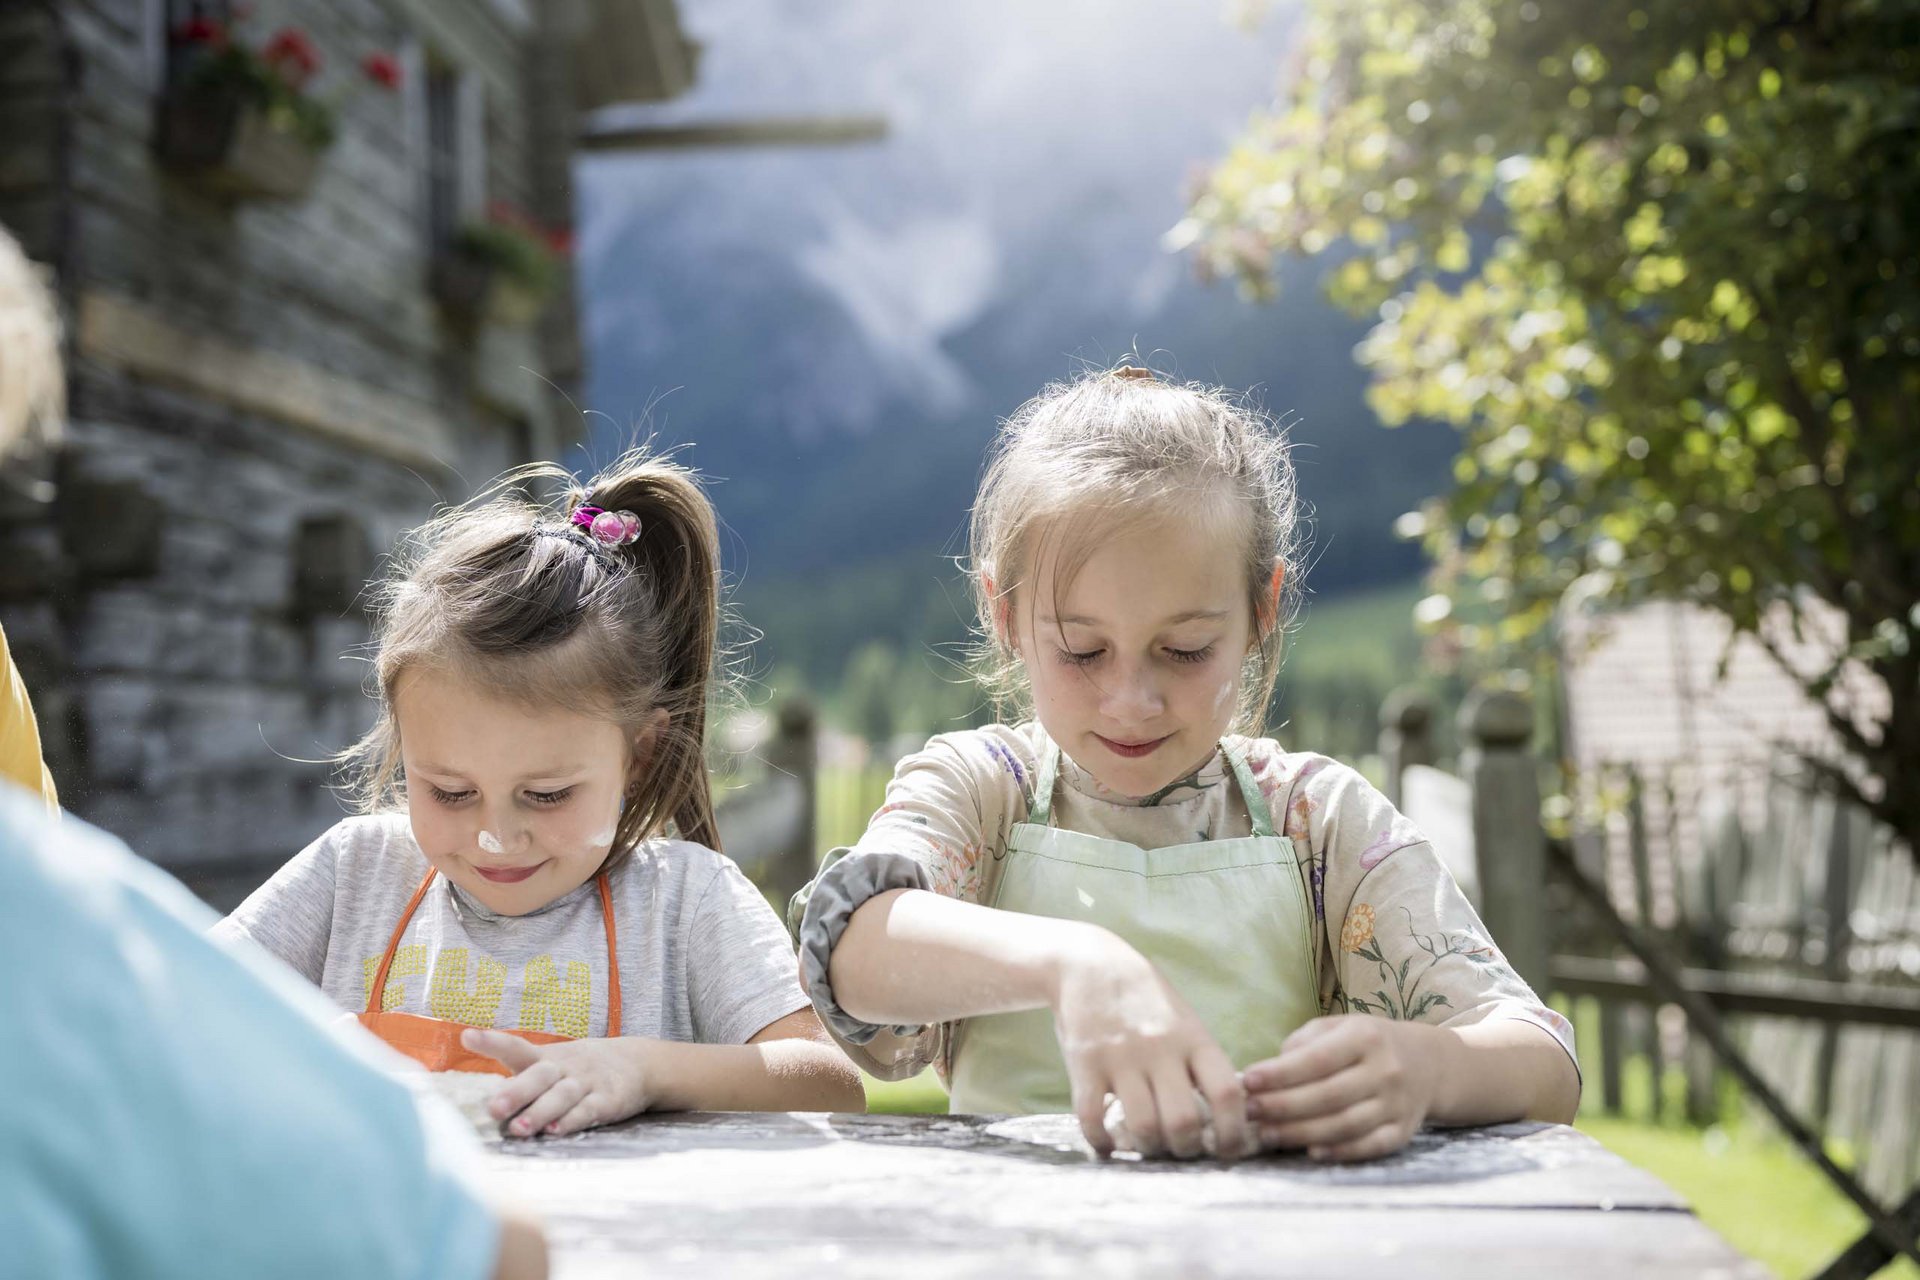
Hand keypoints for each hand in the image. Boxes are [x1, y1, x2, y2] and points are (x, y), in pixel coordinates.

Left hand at [461, 1029, 654, 1137]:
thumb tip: (481, 1099)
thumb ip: (520, 1077)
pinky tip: (556, 1131)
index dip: (492, 1042)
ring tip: (520, 1128)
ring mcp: (587, 1083)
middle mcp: (564, 1067)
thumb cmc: (579, 1068)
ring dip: (540, 1112)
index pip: (516, 1047)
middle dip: (516, 1092)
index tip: (467, 1035)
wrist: (638, 1062)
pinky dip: (572, 1120)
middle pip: (539, 1076)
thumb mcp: (552, 1063)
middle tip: (493, 1108)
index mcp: (545, 1057)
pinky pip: (589, 1109)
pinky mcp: (607, 1100)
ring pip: (562, 1096)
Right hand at [1048, 927, 1254, 1161]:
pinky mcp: (1085, 1064)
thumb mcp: (1184, 1021)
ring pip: (1143, 1126)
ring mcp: (1120, 1057)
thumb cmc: (1145, 1000)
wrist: (1088, 964)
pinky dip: (1102, 1142)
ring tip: (1148, 1147)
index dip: (1233, 1132)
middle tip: (1181, 1151)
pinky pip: (1093, 1118)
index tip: (1228, 1150)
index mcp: (1193, 1038)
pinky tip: (1107, 1145)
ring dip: (1148, 1149)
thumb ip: (1202, 1064)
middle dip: (1186, 1149)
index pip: (1226, 1093)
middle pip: (1184, 1121)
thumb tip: (1224, 1118)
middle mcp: (1160, 1048)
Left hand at [1242, 1015, 1435, 1160]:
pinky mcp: (1402, 1131)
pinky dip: (1340, 1152)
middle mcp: (1385, 1070)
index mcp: (1365, 1037)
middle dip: (1283, 1106)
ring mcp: (1396, 1104)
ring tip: (1268, 1134)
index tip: (1248, 1081)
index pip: (1318, 1059)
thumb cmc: (1368, 1043)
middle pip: (1328, 1095)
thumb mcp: (1340, 1027)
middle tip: (1250, 1112)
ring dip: (1302, 1133)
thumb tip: (1271, 1070)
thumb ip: (1304, 1042)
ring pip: (1345, 1124)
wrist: (1428, 1064)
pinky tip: (1311, 1152)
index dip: (1280, 1074)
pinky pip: (1370, 1146)